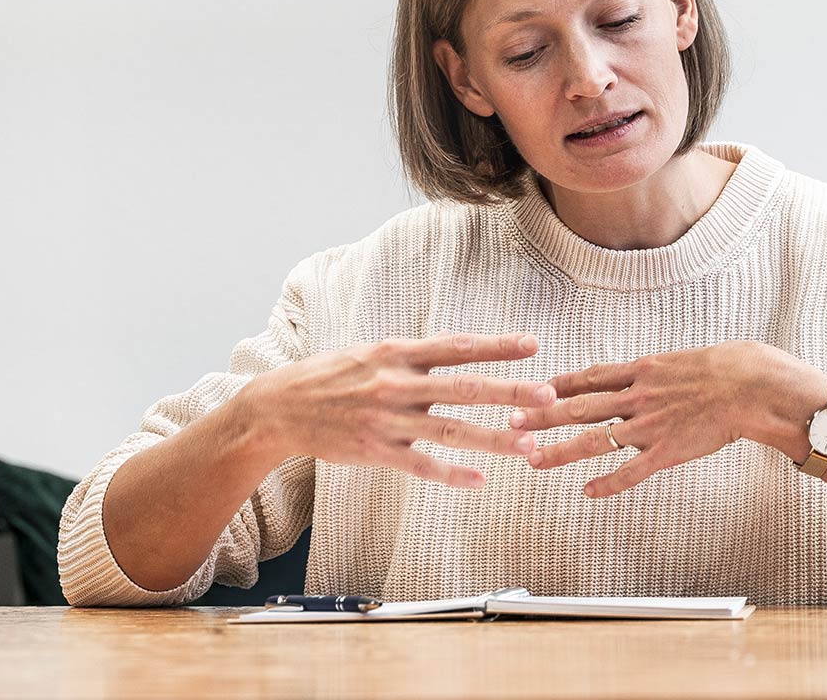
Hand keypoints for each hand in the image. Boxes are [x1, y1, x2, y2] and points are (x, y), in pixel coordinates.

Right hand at [235, 332, 555, 487]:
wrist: (278, 409)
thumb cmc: (330, 378)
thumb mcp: (370, 354)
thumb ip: (414, 356)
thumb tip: (459, 350)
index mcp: (396, 353)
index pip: (456, 346)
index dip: (496, 345)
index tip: (533, 345)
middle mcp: (396, 384)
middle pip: (463, 387)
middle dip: (509, 391)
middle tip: (548, 395)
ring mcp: (387, 420)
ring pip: (450, 431)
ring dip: (494, 439)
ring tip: (530, 446)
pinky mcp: (376, 452)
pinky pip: (421, 466)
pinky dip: (452, 475)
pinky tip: (481, 482)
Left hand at [510, 341, 825, 496]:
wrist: (750, 384)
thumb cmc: (722, 370)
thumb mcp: (676, 361)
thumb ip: (649, 373)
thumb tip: (633, 375)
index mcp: (640, 370)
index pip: (589, 376)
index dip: (559, 383)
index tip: (535, 386)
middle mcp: (637, 396)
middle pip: (579, 406)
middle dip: (542, 413)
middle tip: (512, 419)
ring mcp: (649, 425)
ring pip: (594, 439)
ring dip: (560, 450)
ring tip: (532, 458)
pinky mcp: (666, 451)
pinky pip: (630, 471)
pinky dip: (608, 483)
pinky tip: (588, 492)